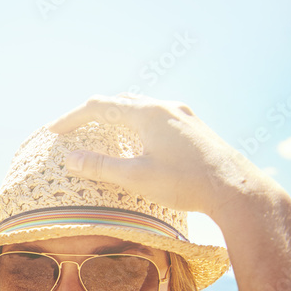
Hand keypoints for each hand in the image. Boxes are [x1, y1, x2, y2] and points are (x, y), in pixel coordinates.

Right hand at [48, 94, 280, 221]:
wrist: (235, 189)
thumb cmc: (185, 183)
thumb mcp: (136, 177)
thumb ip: (100, 167)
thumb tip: (70, 158)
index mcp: (148, 113)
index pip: (100, 107)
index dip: (73, 118)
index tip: (54, 131)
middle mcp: (166, 107)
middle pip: (120, 102)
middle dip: (93, 114)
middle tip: (74, 129)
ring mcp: (183, 116)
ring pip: (141, 107)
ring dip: (116, 117)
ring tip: (102, 132)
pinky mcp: (194, 128)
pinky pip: (157, 117)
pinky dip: (137, 124)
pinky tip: (138, 142)